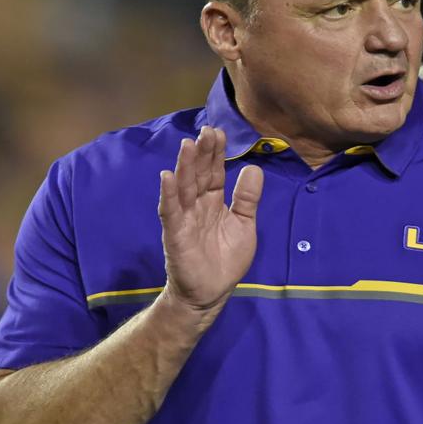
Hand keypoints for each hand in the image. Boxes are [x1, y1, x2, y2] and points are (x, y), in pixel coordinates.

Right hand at [157, 126, 263, 314]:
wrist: (211, 292)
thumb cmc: (225, 259)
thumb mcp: (244, 225)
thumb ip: (248, 199)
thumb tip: (254, 168)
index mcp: (214, 201)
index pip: (214, 172)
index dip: (216, 153)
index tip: (219, 132)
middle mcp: (197, 205)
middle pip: (199, 174)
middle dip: (202, 153)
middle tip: (207, 131)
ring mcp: (184, 218)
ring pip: (184, 188)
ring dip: (185, 166)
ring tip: (188, 145)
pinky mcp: (175, 234)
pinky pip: (170, 211)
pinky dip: (168, 194)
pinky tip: (167, 177)